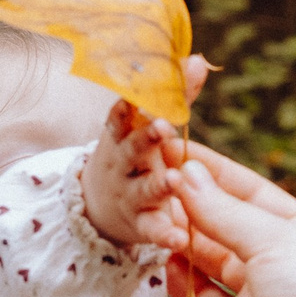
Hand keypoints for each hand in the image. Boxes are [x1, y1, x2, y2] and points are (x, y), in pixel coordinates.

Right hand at [79, 57, 209, 252]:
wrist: (99, 206)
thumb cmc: (134, 154)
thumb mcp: (145, 125)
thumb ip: (174, 95)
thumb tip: (196, 58)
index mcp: (126, 131)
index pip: (128, 111)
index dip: (131, 102)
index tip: (134, 92)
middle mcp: (125, 161)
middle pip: (135, 147)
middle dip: (147, 137)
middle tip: (161, 126)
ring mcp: (132, 194)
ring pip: (145, 190)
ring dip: (158, 184)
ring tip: (174, 180)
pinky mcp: (142, 225)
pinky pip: (155, 231)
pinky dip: (166, 234)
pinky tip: (180, 239)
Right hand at [165, 143, 295, 296]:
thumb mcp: (273, 237)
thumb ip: (223, 210)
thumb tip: (186, 174)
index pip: (252, 205)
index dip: (216, 179)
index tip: (177, 153)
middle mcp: (275, 295)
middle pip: (223, 254)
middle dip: (190, 226)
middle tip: (151, 198)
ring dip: (181, 280)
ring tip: (151, 244)